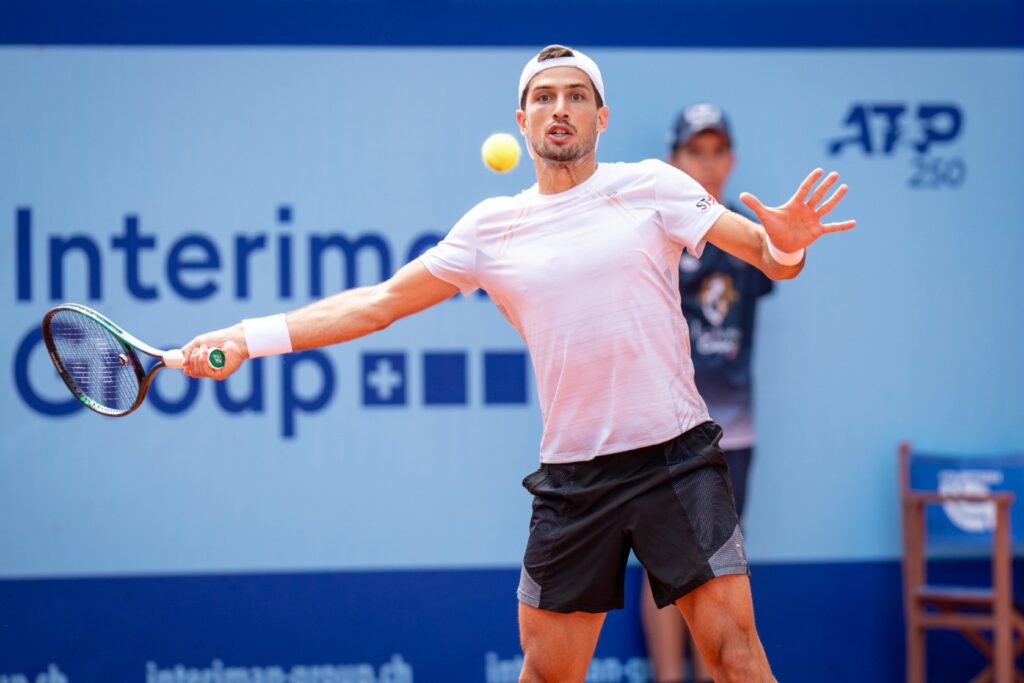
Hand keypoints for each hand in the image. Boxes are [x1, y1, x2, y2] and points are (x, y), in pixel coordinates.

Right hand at [180, 323, 247, 379]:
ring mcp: (215, 373)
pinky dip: (203, 361)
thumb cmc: (218, 339)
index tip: (187, 358)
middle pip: (192, 372)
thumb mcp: (198, 342)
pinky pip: (206, 372)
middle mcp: (209, 370)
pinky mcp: (221, 375)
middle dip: (192, 359)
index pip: (190, 372)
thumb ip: (187, 351)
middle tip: (199, 349)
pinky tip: (207, 353)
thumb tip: (183, 364)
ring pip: (197, 372)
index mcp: (204, 364)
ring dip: (197, 359)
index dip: (186, 367)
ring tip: (205, 348)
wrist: (233, 338)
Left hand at [739, 168, 855, 252]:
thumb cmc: (773, 228)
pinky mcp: (817, 231)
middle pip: (817, 195)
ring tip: (845, 187)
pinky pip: (832, 227)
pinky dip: (842, 226)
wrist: (779, 245)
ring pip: (826, 207)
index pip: (804, 189)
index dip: (811, 180)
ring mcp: (813, 219)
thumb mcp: (765, 215)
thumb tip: (741, 194)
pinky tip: (854, 222)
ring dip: (835, 198)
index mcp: (795, 204)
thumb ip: (755, 204)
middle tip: (835, 174)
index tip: (819, 170)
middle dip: (826, 185)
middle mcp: (806, 209)